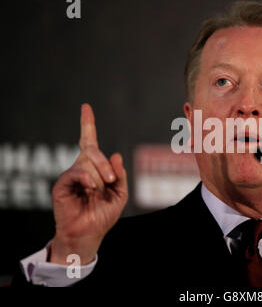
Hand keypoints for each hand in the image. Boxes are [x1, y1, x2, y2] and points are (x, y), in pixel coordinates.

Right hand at [50, 104, 127, 264]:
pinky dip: (87, 178)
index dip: (88, 124)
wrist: (89, 233)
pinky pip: (76, 172)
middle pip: (92, 150)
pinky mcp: (62, 184)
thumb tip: (116, 155)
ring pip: (87, 161)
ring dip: (98, 175)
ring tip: (98, 190)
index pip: (89, 141)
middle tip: (110, 181)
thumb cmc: (103, 214)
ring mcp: (71, 175)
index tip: (86, 107)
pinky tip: (90, 188)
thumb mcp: (119, 194)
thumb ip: (119, 175)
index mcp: (94, 168)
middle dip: (104, 163)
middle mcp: (81, 168)